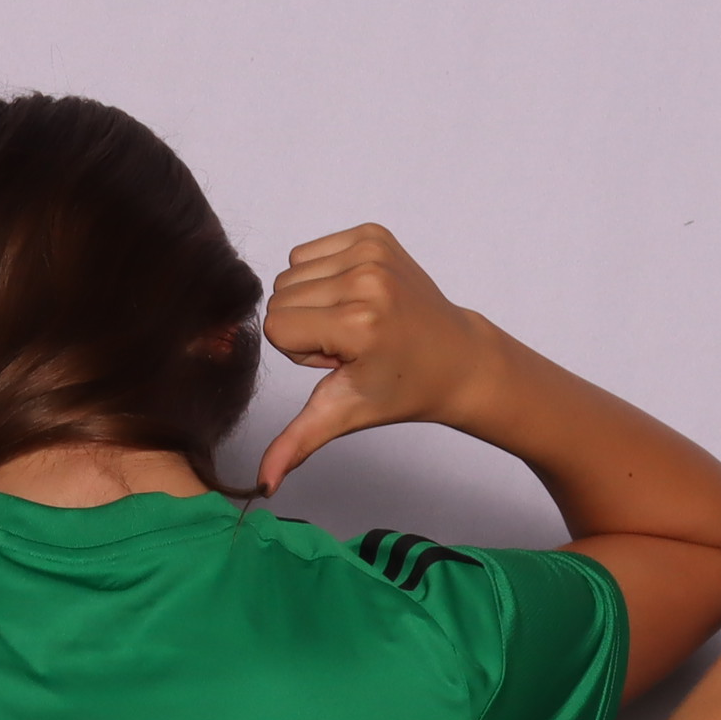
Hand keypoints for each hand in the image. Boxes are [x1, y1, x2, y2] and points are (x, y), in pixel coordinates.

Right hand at [255, 226, 496, 489]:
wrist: (457, 357)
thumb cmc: (403, 387)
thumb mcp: (346, 414)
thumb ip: (298, 441)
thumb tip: (263, 485)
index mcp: (358, 325)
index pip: (275, 326)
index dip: (299, 350)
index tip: (338, 360)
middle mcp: (366, 281)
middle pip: (280, 296)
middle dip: (304, 323)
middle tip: (348, 343)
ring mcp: (372, 252)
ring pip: (292, 272)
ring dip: (314, 300)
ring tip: (354, 321)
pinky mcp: (374, 234)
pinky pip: (311, 250)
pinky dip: (325, 274)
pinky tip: (356, 298)